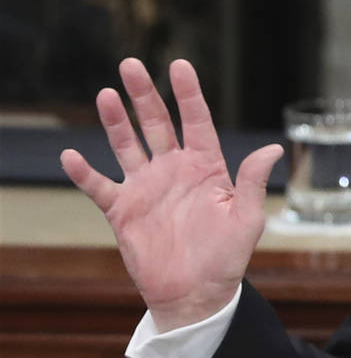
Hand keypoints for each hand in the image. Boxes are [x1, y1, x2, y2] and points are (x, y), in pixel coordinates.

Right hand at [60, 58, 281, 330]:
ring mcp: (146, 187)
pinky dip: (83, 172)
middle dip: (145, 94)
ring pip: (127, 145)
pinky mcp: (123, 210)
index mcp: (207, 167)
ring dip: (116, 121)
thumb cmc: (227, 257)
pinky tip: (71, 155)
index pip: (197, 121)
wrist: (196, 294)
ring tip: (106, 94)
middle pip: (157, 124)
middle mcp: (174, 170)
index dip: (188, 94)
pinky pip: (99, 186)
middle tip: (131, 64)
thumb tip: (273, 148)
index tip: (179, 65)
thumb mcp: (247, 219)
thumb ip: (253, 181)